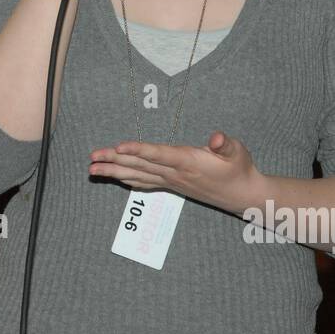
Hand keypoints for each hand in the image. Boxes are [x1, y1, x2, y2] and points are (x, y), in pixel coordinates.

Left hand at [88, 130, 263, 211]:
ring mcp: (172, 181)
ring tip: (92, 170)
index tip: (118, 146)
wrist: (243, 195)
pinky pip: (145, 183)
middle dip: (114, 161)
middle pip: (139, 165)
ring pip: (137, 175)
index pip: (158, 154)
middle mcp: (175, 173)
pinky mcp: (173, 185)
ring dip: (114, 172)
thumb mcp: (238, 152)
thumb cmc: (240, 169)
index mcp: (188, 162)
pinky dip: (128, 180)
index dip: (138, 149)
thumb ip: (226, 144)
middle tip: (91, 158)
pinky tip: (117, 179)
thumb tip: (217, 138)